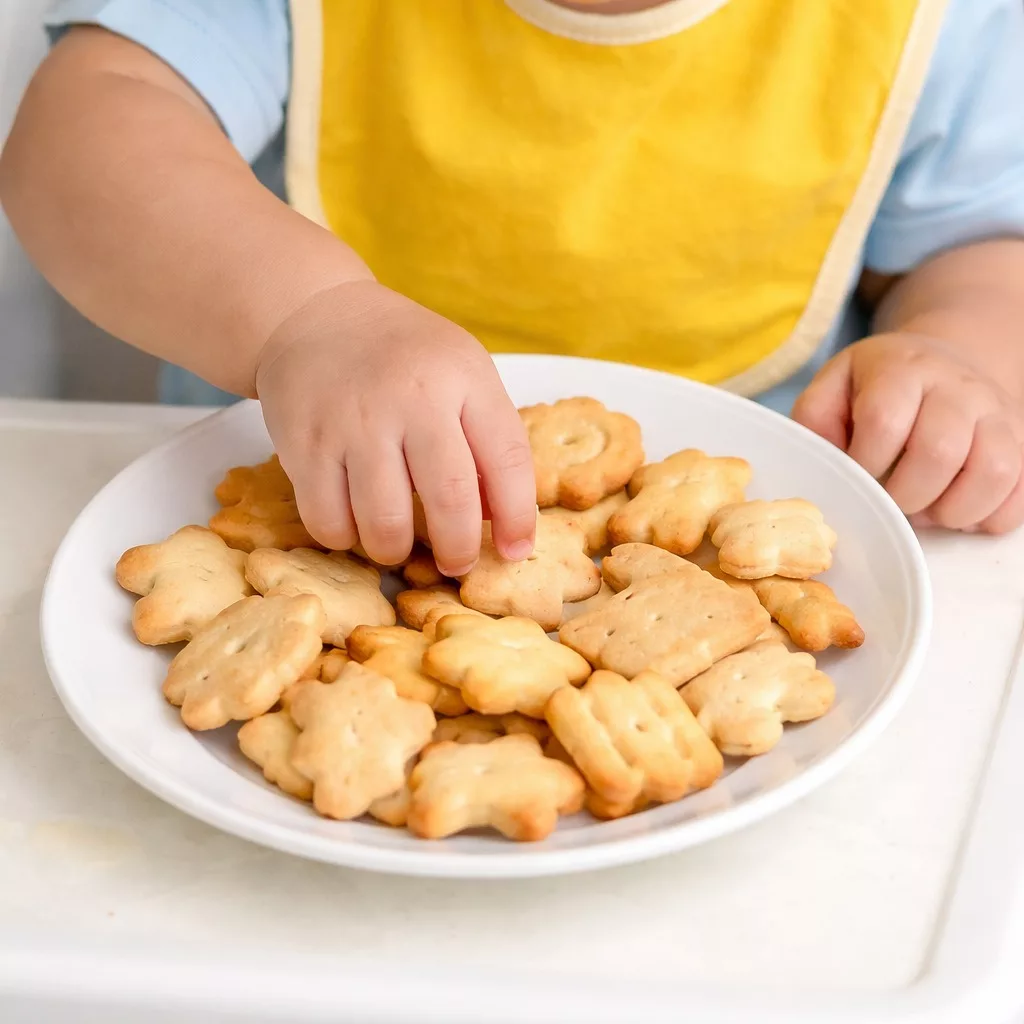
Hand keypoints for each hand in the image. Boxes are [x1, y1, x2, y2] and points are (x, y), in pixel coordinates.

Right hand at [255, 280, 535, 571]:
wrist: (315, 315)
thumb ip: (488, 440)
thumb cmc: (404, 357)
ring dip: (395, 550)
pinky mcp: (305, 444)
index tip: (515, 550)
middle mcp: (411, 398)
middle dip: (458, 549)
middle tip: (456, 563)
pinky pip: (328, 521)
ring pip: (384, 522)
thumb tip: (499, 522)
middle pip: (450, 499)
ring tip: (396, 544)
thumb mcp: (463, 375)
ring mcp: (354, 422)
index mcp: (463, 378)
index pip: (508, 460)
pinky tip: (352, 521)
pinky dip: (344, 537)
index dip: (518, 518)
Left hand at [791, 333, 1023, 532]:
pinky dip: (988, 517)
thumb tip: (823, 464)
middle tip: (891, 501)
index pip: (884, 422)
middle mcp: (957, 386)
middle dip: (905, 495)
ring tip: (925, 511)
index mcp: (901, 369)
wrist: (942, 364)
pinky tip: (956, 512)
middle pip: (939, 451)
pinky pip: (1020, 492)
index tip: (857, 476)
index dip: (865, 463)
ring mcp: (997, 414)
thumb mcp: (834, 387)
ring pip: (992, 472)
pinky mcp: (1023, 443)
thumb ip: (815, 421)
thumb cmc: (876, 387)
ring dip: (951, 510)